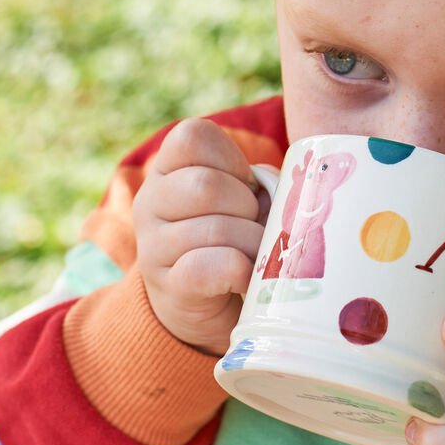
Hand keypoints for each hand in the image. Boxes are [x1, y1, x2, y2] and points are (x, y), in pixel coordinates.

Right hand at [132, 118, 268, 356]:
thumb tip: (293, 190)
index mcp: (168, 170)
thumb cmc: (233, 241)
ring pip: (214, 229)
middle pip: (205, 185)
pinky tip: (244, 278)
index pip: (193, 137)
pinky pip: (208, 268)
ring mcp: (154, 246)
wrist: (207, 307)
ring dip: (251, 244)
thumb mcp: (242, 202)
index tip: (245, 185)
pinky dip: (238, 271)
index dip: (230, 159)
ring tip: (256, 255)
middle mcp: (151, 202)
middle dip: (246, 206)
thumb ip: (262, 184)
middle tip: (253, 226)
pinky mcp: (170, 287)